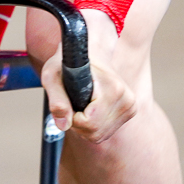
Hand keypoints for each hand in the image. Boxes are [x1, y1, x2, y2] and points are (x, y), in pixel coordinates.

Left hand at [40, 9, 136, 143]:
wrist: (92, 48)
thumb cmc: (70, 60)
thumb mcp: (53, 75)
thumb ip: (57, 100)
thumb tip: (64, 125)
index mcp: (113, 89)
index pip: (89, 124)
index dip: (72, 117)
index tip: (69, 99)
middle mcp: (127, 99)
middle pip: (95, 132)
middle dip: (78, 123)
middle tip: (73, 101)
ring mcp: (131, 106)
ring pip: (100, 135)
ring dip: (85, 125)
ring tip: (82, 101)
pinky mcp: (131, 111)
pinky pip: (106, 132)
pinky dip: (94, 125)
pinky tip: (91, 106)